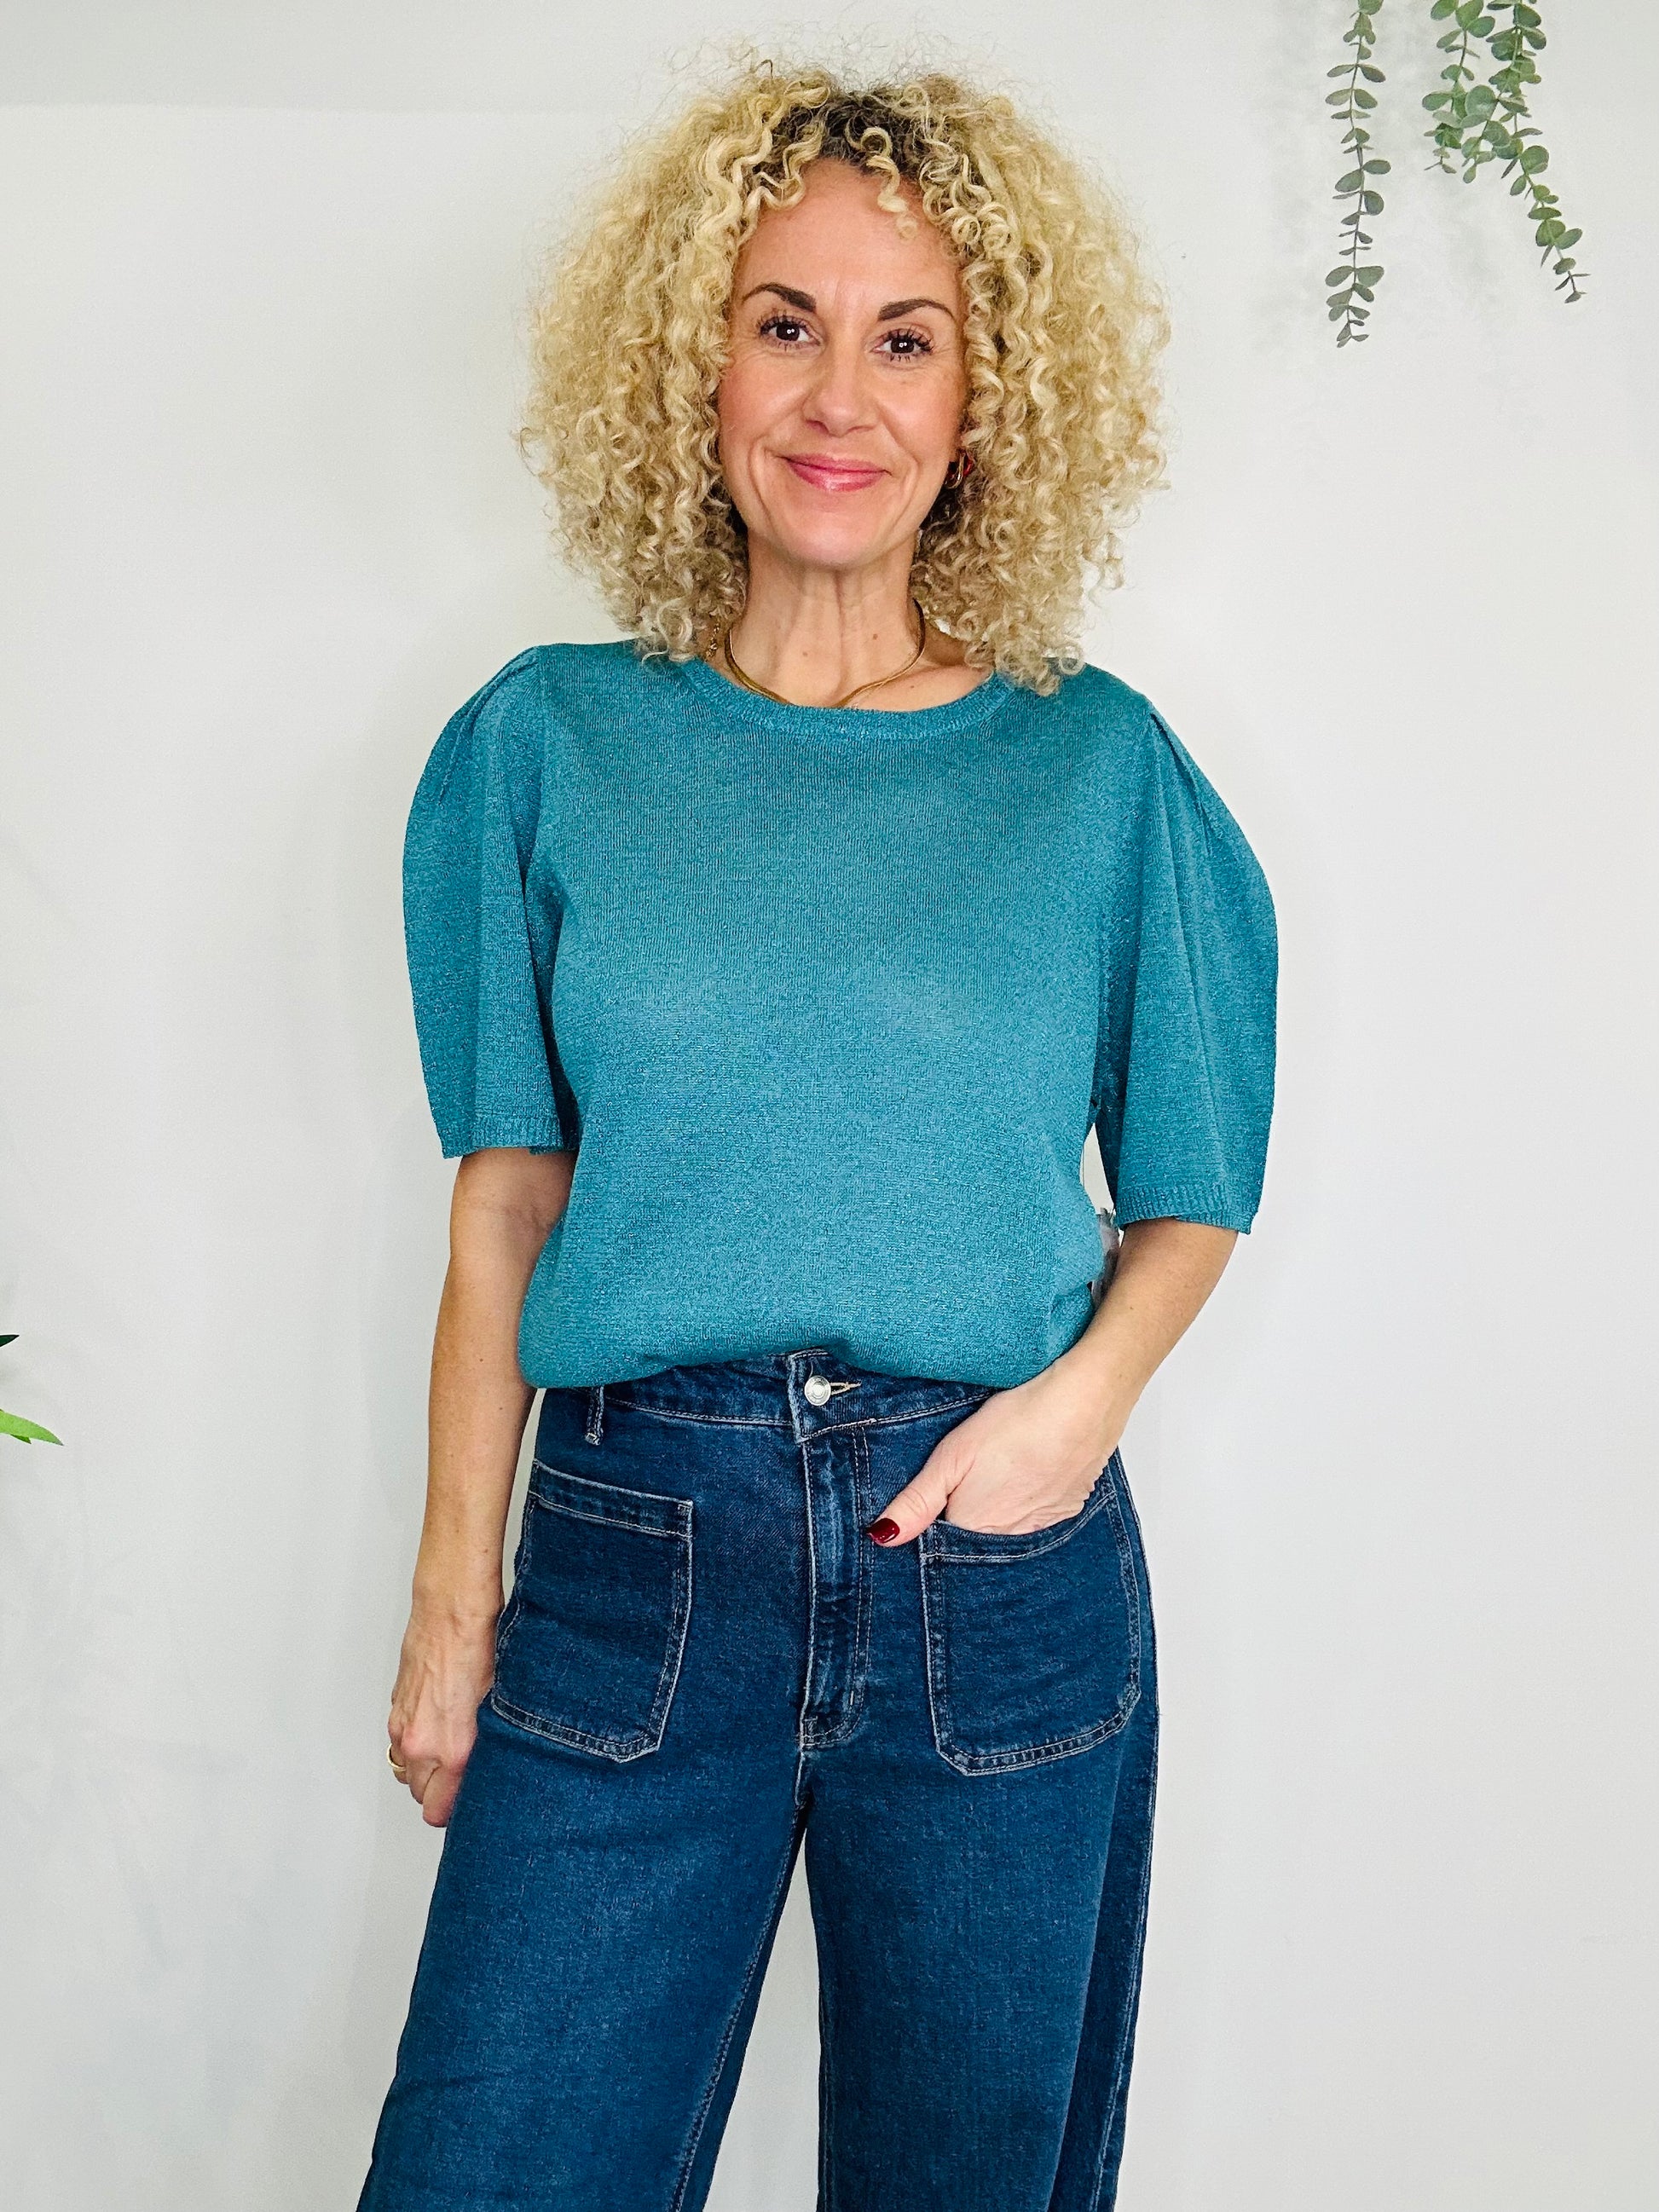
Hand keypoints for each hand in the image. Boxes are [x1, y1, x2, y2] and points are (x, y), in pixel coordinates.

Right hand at [386, 1599, 497, 1826]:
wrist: (452, 1610)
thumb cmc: (481, 1648)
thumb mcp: (498, 1707)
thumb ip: (488, 1749)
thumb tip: (490, 1770)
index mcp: (454, 1750)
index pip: (440, 1811)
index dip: (457, 1810)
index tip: (471, 1801)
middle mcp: (423, 1744)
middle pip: (422, 1798)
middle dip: (442, 1792)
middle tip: (465, 1775)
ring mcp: (404, 1726)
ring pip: (408, 1772)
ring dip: (425, 1770)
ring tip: (451, 1751)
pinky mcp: (395, 1708)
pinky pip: (400, 1746)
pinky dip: (415, 1745)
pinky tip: (437, 1726)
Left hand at [868, 1354, 1124, 1544]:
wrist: (1085, 1402)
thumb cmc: (1018, 1421)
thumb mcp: (952, 1455)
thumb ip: (917, 1501)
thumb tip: (882, 1538)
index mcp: (976, 1528)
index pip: (943, 1540)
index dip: (934, 1518)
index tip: (936, 1494)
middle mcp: (1010, 1538)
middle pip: (976, 1537)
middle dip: (965, 1515)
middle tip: (971, 1473)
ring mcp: (1044, 1526)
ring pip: (1008, 1528)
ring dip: (998, 1510)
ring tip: (999, 1469)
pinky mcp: (1068, 1508)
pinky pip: (1038, 1518)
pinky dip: (1028, 1501)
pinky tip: (1027, 1471)